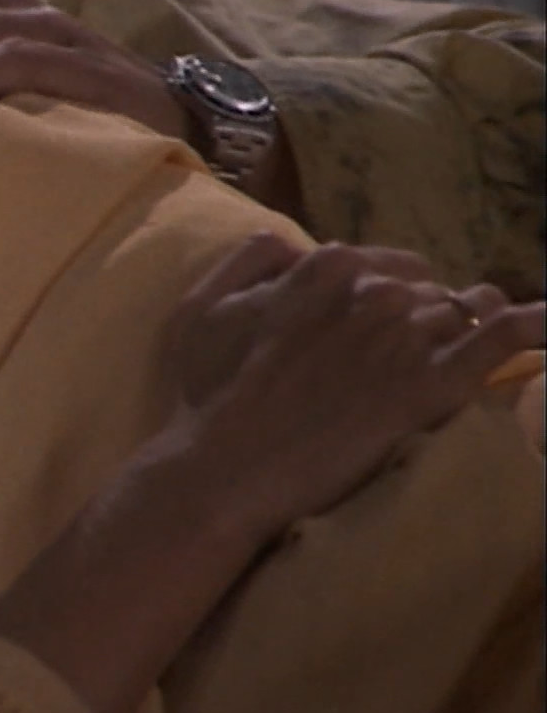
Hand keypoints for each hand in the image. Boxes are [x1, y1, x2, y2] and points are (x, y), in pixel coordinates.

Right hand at [167, 235, 544, 536]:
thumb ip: (249, 260)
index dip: (381, 297)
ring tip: (465, 349)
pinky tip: (542, 326)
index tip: (372, 328)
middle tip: (397, 358)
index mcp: (323, 267)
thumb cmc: (206, 397)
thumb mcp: (200, 310)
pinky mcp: (434, 382)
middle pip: (424, 289)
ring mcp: (408, 335)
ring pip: (463, 311)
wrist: (227, 469)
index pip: (381, 265)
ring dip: (463, 329)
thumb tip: (291, 243)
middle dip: (419, 316)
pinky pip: (503, 337)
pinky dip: (531, 326)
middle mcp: (373, 289)